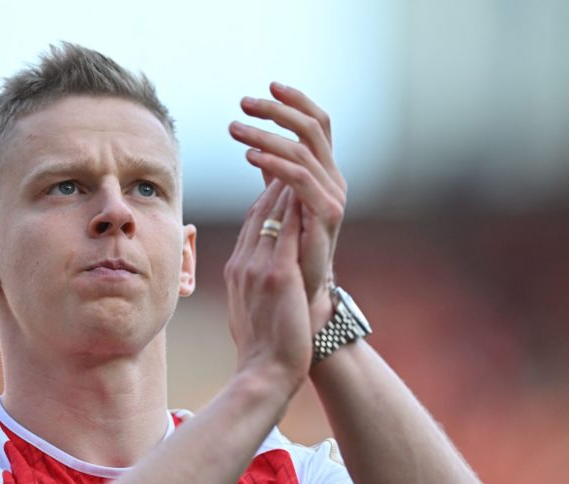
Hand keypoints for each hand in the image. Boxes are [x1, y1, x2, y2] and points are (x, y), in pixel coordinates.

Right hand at [224, 180, 311, 396]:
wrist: (263, 375)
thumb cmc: (261, 354)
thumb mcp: (250, 315)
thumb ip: (253, 291)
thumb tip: (260, 287)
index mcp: (236, 273)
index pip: (250, 227)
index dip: (264, 201)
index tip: (280, 183)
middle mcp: (242, 265)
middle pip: (257, 214)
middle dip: (274, 185)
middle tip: (290, 159)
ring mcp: (257, 269)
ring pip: (271, 216)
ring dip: (285, 187)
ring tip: (300, 163)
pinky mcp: (277, 276)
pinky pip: (287, 232)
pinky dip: (297, 208)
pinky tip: (309, 190)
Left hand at [228, 83, 346, 330]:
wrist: (298, 308)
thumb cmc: (284, 264)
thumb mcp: (275, 216)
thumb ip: (271, 185)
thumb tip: (256, 153)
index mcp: (322, 179)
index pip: (314, 128)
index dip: (294, 105)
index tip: (266, 89)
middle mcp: (332, 183)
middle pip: (313, 129)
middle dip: (278, 111)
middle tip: (245, 103)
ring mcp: (332, 199)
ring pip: (302, 151)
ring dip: (267, 134)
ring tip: (236, 128)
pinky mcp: (326, 217)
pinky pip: (300, 180)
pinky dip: (275, 164)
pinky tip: (251, 156)